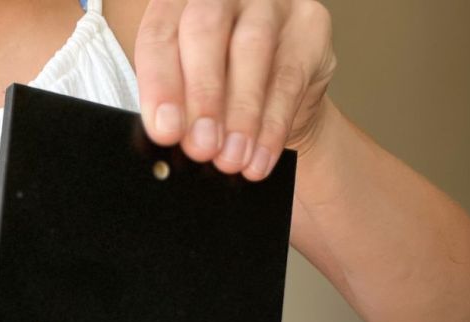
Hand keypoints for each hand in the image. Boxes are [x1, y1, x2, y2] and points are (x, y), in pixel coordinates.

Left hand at [135, 0, 336, 179]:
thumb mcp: (186, 95)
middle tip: (201, 146)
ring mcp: (268, 2)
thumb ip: (175, 109)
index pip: (160, 35)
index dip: (160, 85)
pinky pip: (289, 77)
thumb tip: (169, 137)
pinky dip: (271, 126)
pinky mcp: (309, 25)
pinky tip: (258, 157)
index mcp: (175, 2)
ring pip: (251, 49)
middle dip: (201, 95)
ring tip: (230, 158)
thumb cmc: (215, 93)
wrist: (271, 106)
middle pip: (204, 30)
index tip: (165, 130)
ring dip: (239, 113)